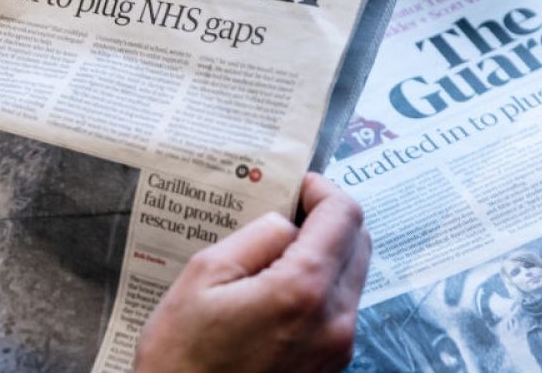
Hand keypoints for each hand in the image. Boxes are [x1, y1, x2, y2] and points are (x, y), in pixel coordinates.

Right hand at [134, 173, 369, 372]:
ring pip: (352, 276)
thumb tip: (287, 222)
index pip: (344, 215)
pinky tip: (278, 290)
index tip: (297, 187)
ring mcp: (338, 349)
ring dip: (325, 254)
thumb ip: (255, 238)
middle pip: (358, 243)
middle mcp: (334, 321)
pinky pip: (340, 309)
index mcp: (303, 290)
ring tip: (276, 255)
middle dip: (328, 219)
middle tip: (288, 213)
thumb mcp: (204, 278)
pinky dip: (321, 287)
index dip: (322, 190)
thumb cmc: (182, 359)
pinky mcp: (332, 367)